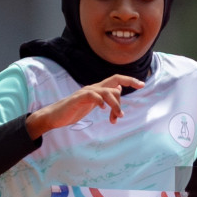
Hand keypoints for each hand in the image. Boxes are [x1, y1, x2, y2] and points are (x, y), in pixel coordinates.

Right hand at [26, 74, 144, 136]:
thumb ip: (105, 97)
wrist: (55, 116)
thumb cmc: (74, 110)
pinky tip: (102, 110)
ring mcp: (86, 92)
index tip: (142, 84)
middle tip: (121, 116)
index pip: (117, 80)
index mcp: (98, 89)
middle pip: (115, 84)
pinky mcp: (79, 98)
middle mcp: (94, 88)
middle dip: (122, 99)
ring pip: (107, 92)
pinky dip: (100, 101)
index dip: (130, 80)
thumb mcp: (93, 104)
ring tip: (116, 117)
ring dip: (115, 105)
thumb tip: (118, 89)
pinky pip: (93, 95)